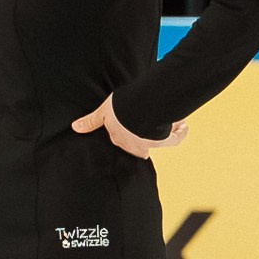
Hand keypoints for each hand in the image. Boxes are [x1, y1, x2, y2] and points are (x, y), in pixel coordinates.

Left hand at [72, 94, 186, 158]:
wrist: (140, 111)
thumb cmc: (120, 111)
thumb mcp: (102, 113)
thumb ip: (91, 121)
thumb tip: (75, 128)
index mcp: (120, 139)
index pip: (123, 143)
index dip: (128, 139)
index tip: (133, 136)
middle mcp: (136, 145)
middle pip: (141, 148)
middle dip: (146, 142)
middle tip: (151, 133)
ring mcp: (151, 143)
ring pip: (159, 143)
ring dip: (165, 134)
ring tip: (170, 125)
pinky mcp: (165, 139)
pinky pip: (174, 139)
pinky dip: (180, 133)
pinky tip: (183, 126)